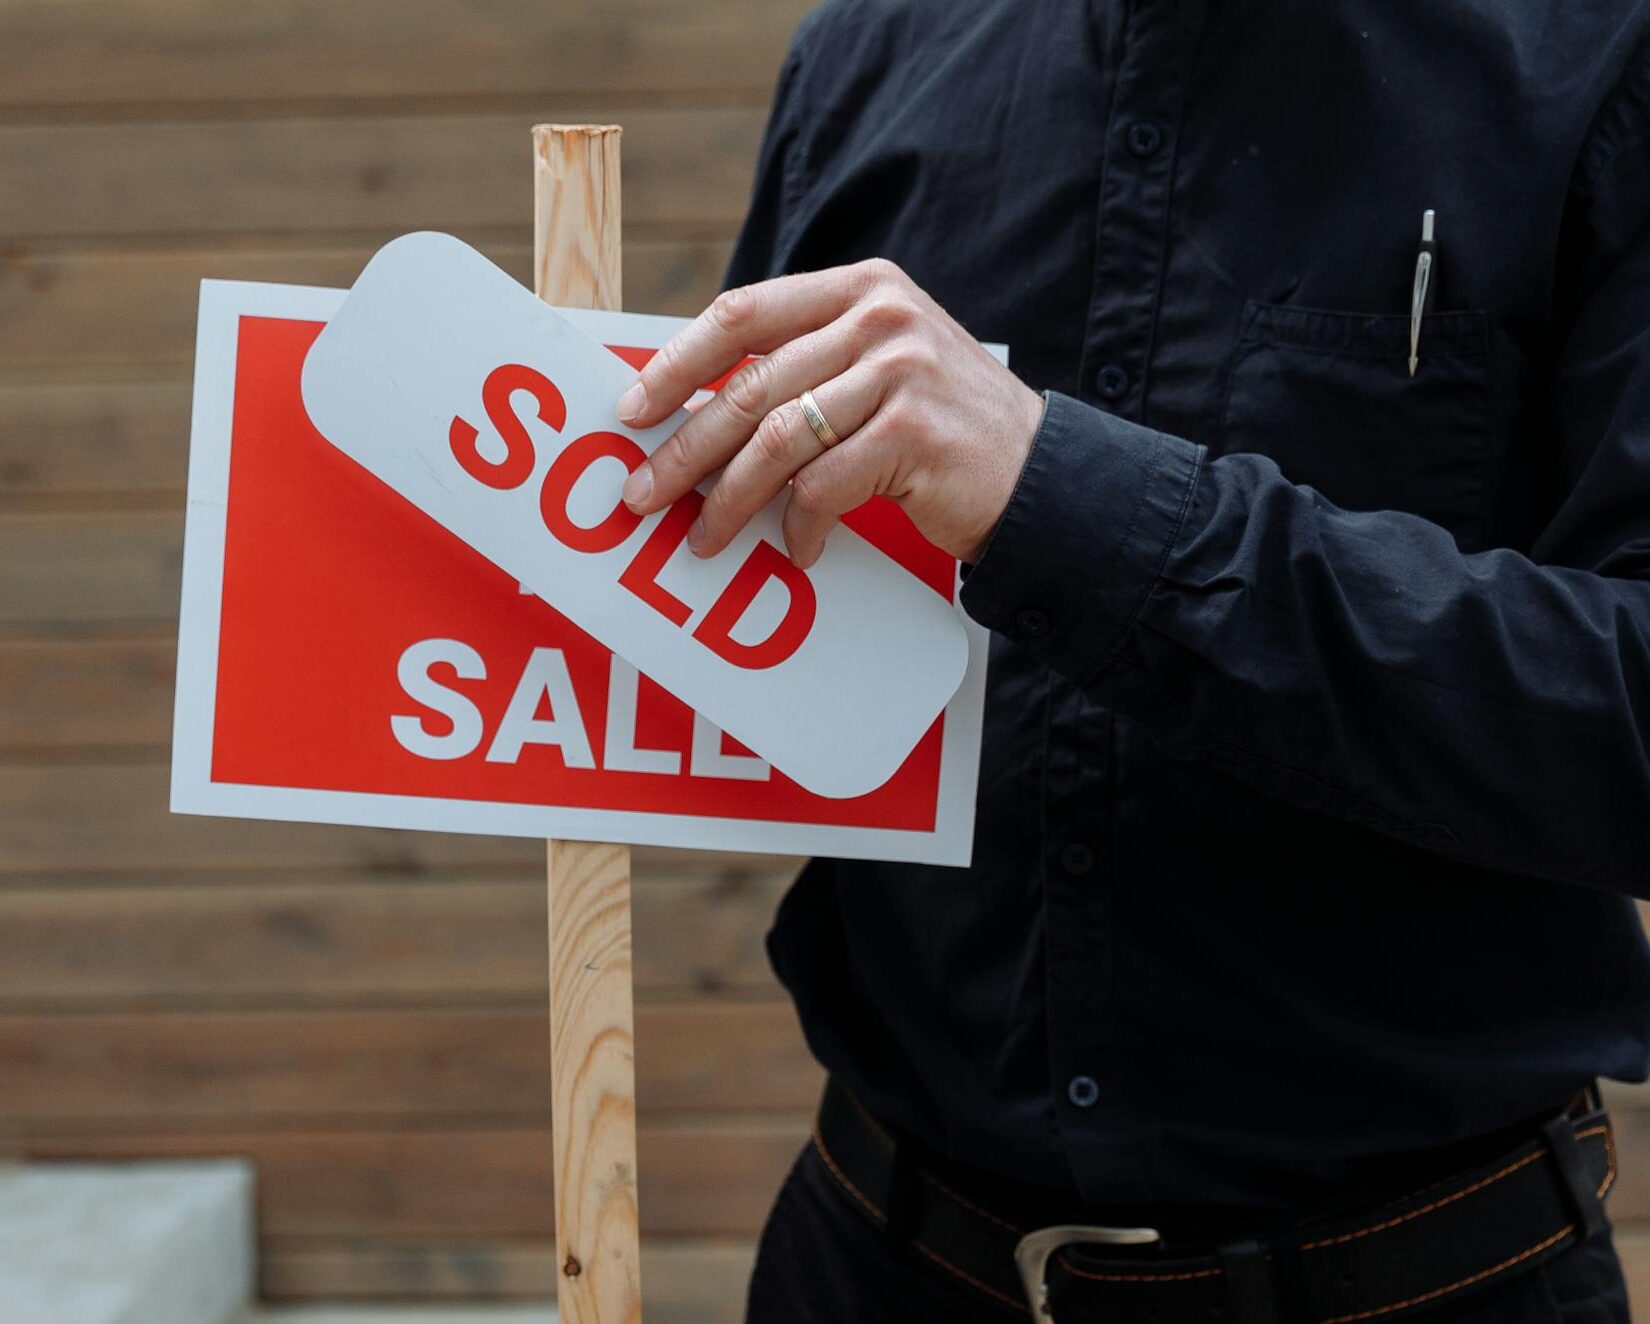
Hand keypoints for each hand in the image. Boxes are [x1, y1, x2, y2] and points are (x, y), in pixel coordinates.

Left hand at [615, 258, 1044, 567]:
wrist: (1043, 475)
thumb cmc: (945, 429)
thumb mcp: (882, 367)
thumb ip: (810, 366)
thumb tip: (700, 412)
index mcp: (861, 288)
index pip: (744, 313)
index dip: (678, 363)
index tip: (634, 409)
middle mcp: (879, 319)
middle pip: (749, 387)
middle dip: (684, 449)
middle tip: (642, 494)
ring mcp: (899, 373)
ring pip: (775, 443)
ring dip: (728, 502)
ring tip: (704, 539)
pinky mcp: (912, 435)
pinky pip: (822, 488)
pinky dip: (800, 528)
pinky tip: (799, 550)